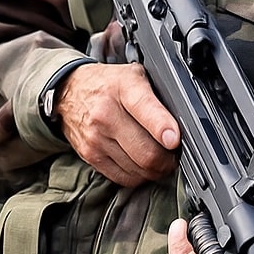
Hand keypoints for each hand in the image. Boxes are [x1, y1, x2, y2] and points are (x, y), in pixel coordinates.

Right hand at [55, 61, 178, 186]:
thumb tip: (184, 121)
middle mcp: (107, 114)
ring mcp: (96, 138)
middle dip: (168, 159)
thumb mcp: (135, 75)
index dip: (162, 128)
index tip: (174, 140)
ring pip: (138, 169)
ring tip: (160, 158)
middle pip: (146, 151)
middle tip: (175, 154)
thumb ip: (158, 95)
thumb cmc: (109, 84)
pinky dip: (138, 176)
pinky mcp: (90, 155)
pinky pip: (123, 178)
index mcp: (124, 87)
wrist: (69, 91)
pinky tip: (142, 165)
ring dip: (155, 169)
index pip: (145, 109)